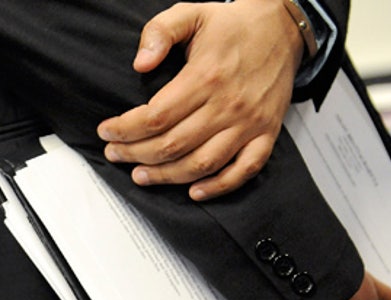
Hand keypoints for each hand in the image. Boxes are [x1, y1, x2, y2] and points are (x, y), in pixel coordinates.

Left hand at [96, 0, 304, 199]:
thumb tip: (140, 64)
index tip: (106, 132)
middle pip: (172, 144)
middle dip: (136, 155)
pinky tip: (194, 191)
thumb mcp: (190, 13)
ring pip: (202, 164)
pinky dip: (219, 187)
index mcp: (206, 76)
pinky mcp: (267, 133)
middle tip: (116, 154)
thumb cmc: (234, 25)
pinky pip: (244, 170)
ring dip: (167, 176)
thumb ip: (159, 32)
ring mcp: (249, 123)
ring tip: (141, 175)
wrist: (283, 26)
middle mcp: (228, 104)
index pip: (156, 116)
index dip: (125, 129)